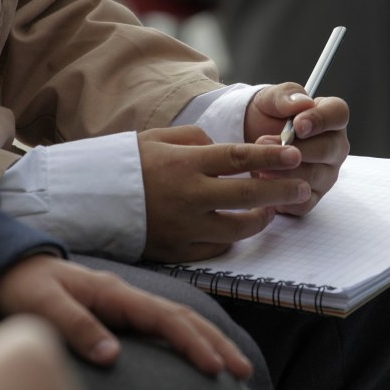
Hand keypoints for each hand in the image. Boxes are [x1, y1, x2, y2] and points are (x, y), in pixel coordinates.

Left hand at [0, 255, 252, 379]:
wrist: (10, 267)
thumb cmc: (25, 286)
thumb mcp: (43, 306)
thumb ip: (77, 327)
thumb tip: (112, 355)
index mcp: (115, 293)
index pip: (165, 318)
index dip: (193, 343)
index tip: (215, 367)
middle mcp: (127, 295)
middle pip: (184, 316)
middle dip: (217, 341)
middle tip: (243, 369)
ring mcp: (126, 302)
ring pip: (179, 318)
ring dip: (208, 338)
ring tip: (233, 363)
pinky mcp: (121, 311)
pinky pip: (164, 324)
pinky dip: (189, 336)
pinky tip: (198, 350)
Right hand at [138, 125, 310, 261]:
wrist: (87, 202)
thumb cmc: (125, 165)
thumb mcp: (157, 139)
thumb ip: (196, 139)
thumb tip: (227, 149)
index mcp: (184, 164)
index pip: (237, 159)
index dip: (270, 158)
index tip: (293, 155)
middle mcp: (188, 196)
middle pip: (248, 195)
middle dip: (281, 191)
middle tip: (301, 186)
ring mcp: (184, 227)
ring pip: (239, 228)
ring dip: (262, 218)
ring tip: (272, 209)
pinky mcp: (177, 250)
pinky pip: (217, 247)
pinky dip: (231, 236)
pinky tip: (238, 227)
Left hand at [245, 83, 349, 215]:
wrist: (246, 138)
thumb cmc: (266, 116)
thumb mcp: (269, 99)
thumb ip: (286, 96)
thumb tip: (302, 103)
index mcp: (330, 117)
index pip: (338, 114)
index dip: (321, 120)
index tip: (298, 125)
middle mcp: (334, 146)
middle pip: (329, 149)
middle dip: (296, 148)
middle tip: (265, 143)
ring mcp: (326, 173)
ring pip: (315, 177)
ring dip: (286, 172)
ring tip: (261, 166)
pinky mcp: (312, 196)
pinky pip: (304, 202)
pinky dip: (283, 196)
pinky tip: (265, 186)